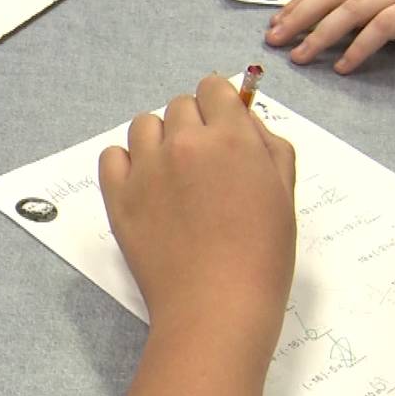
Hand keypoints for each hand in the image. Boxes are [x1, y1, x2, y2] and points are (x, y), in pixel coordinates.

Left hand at [100, 75, 295, 345]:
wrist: (216, 307)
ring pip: (144, 125)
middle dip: (192, 125)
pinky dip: (125, 164)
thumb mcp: (283, 193)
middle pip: (179, 106)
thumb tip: (244, 119)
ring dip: (158, 140)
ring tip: (172, 175)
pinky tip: (145, 187)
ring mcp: (146, 168)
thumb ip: (268, 146)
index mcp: (231, 137)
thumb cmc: (260, 257)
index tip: (221, 128)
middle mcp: (185, 143)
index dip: (219, 107)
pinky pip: (111, 156)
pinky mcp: (118, 196)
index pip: (213, 88)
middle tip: (202, 164)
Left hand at [265, 0, 394, 73]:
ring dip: (320, 34)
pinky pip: (382, 27)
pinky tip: (345, 66)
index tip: (276, 22)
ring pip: (350, 9)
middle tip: (274, 41)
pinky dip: (359, 47)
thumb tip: (343, 28)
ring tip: (301, 57)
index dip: (299, 2)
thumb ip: (375, 7)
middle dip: (298, 17)